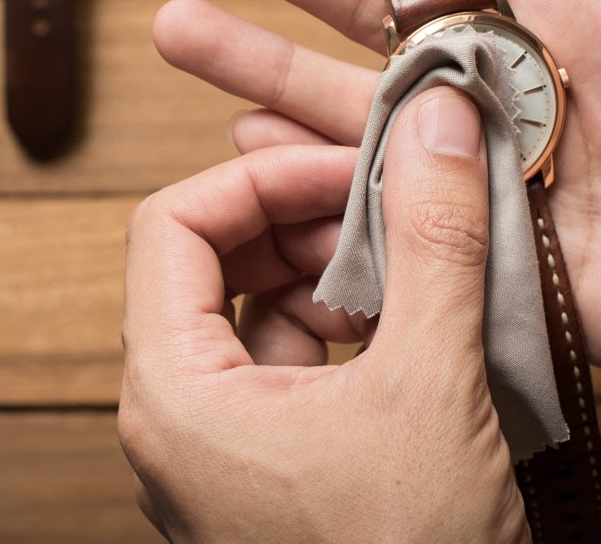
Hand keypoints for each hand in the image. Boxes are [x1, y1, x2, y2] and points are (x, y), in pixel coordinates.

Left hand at [120, 89, 529, 541]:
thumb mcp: (430, 389)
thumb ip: (432, 245)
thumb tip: (430, 123)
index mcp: (172, 393)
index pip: (168, 226)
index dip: (257, 180)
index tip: (344, 170)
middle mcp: (173, 420)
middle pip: (204, 265)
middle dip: (296, 224)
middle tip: (385, 210)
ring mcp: (213, 453)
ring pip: (246, 318)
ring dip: (321, 278)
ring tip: (405, 275)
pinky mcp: (258, 476)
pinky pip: (277, 372)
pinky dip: (332, 335)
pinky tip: (399, 335)